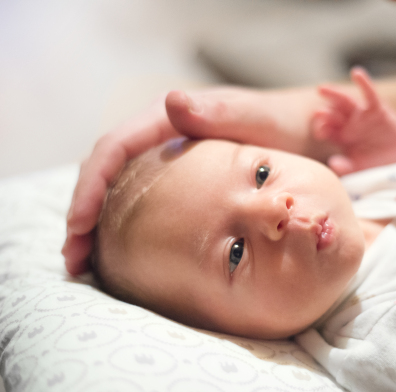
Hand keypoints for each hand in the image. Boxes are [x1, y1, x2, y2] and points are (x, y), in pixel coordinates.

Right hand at [63, 86, 328, 275]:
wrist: (300, 133)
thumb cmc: (280, 125)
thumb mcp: (254, 118)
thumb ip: (218, 113)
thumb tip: (172, 102)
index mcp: (167, 118)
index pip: (114, 148)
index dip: (91, 185)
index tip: (80, 224)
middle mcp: (157, 135)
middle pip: (104, 172)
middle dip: (83, 213)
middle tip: (74, 258)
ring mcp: (164, 157)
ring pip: (115, 189)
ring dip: (96, 224)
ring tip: (85, 264)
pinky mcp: (175, 178)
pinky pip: (137, 200)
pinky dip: (121, 226)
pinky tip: (118, 254)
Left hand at [312, 67, 395, 175]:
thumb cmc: (376, 163)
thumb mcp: (359, 167)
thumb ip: (346, 166)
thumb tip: (332, 164)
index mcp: (340, 137)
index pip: (327, 130)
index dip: (322, 129)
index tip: (320, 132)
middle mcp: (348, 123)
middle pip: (332, 114)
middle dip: (324, 113)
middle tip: (316, 113)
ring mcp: (361, 115)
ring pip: (345, 102)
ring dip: (334, 95)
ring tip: (322, 89)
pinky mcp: (377, 109)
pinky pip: (370, 94)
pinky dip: (364, 83)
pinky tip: (356, 73)